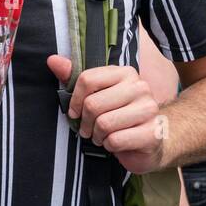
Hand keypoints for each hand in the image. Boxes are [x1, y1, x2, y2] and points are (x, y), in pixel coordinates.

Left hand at [46, 57, 164, 172]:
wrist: (150, 139)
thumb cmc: (118, 115)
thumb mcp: (95, 94)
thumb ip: (73, 77)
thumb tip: (52, 60)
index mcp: (125, 73)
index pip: (88, 79)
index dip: (75, 100)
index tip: (75, 112)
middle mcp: (140, 87)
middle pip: (93, 104)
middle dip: (85, 122)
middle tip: (88, 129)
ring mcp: (149, 109)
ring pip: (104, 123)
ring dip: (97, 135)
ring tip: (101, 135)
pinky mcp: (153, 132)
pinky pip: (115, 140)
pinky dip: (109, 145)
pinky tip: (115, 142)